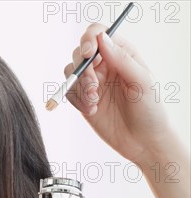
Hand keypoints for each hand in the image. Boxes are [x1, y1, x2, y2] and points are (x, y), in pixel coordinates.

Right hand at [64, 23, 172, 165]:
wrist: (142, 141)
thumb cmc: (149, 110)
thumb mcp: (141, 81)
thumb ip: (121, 59)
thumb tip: (101, 39)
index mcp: (121, 54)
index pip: (97, 34)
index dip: (88, 40)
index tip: (87, 55)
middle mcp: (105, 66)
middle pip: (78, 54)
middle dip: (82, 71)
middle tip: (94, 88)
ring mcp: (93, 84)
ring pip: (71, 75)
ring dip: (80, 89)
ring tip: (94, 102)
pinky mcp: (84, 102)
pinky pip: (70, 95)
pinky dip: (78, 102)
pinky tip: (93, 111)